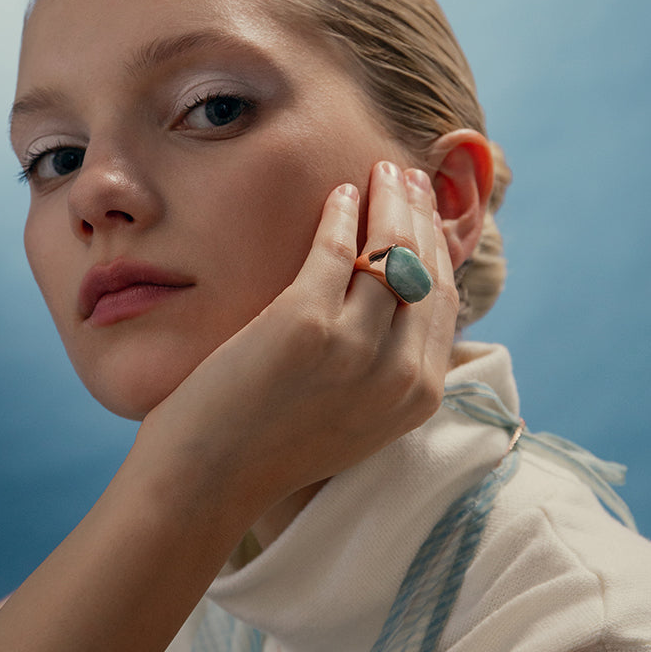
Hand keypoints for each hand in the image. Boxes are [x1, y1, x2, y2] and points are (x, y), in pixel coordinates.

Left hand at [137, 160, 459, 523]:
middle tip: (406, 174)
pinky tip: (338, 194)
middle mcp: (399, 374)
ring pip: (390, 249)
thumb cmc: (271, 444)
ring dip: (387, 199)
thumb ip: (384, 365)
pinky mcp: (305, 324)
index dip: (436, 247)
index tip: (424, 212)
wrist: (208, 479)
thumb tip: (394, 300)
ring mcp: (355, 348)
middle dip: (419, 212)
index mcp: (417, 396)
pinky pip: (337, 249)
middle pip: (424, 268)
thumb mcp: (352, 413)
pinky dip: (340, 213)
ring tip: (376, 172)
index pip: (442, 300)